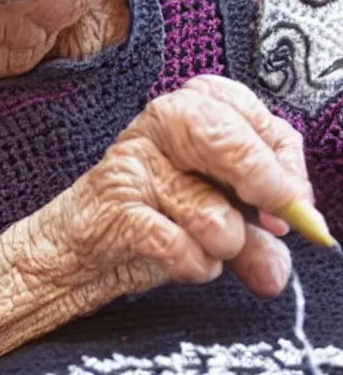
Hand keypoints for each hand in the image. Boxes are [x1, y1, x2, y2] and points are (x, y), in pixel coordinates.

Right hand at [0, 76, 313, 374]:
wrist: (77, 249)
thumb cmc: (151, 218)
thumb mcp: (212, 210)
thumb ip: (255, 225)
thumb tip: (297, 244)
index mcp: (185, 111)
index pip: (246, 109)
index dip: (281, 156)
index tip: (291, 200)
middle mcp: (157, 126)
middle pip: (222, 133)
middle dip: (260, 181)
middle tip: (276, 218)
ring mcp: (131, 165)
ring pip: (208, 210)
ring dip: (225, 245)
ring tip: (210, 249)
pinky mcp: (112, 209)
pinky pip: (176, 245)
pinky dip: (194, 265)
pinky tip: (184, 264)